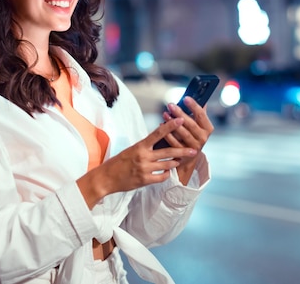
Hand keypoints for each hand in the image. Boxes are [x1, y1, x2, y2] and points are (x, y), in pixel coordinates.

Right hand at [77, 117, 197, 207]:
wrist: (106, 177)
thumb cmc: (119, 162)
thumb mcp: (132, 149)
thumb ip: (146, 146)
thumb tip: (160, 138)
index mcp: (140, 146)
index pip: (158, 133)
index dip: (170, 126)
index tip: (180, 120)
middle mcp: (143, 156)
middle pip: (168, 151)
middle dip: (182, 150)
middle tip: (194, 149)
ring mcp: (145, 169)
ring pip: (167, 165)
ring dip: (175, 162)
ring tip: (181, 160)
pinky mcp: (144, 180)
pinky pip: (161, 177)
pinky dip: (166, 174)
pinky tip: (167, 172)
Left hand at [161, 96, 213, 167]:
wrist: (190, 157)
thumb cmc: (193, 135)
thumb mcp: (199, 124)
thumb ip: (198, 112)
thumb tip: (199, 96)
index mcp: (207, 128)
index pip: (201, 115)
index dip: (194, 106)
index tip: (185, 98)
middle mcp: (203, 138)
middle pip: (191, 124)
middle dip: (180, 113)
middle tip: (171, 105)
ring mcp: (194, 146)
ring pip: (183, 134)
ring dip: (173, 123)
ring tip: (165, 113)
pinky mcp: (184, 153)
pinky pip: (174, 143)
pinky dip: (167, 134)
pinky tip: (161, 125)